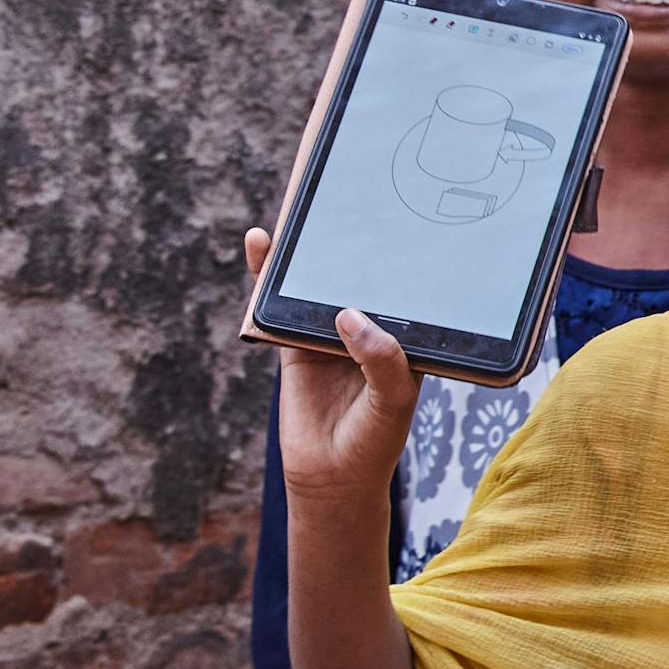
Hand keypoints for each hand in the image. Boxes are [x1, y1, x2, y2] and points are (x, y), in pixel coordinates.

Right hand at [244, 228, 421, 503]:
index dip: (406, 253)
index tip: (402, 214)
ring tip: (305, 204)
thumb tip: (347, 315)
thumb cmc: (375, 440)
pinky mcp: (295, 344)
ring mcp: (330, 333)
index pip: (406, 286)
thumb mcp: (393, 400)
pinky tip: (262, 242)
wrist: (329, 478)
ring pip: (319, 284)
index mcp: (405, 335)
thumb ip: (381, 360)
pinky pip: (280, 305)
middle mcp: (370, 328)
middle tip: (350, 190)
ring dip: (311, 251)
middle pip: (361, 275)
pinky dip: (267, 275)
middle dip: (356, 240)